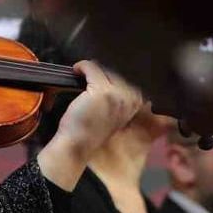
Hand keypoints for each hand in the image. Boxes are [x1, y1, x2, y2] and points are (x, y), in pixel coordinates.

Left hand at [38, 60, 143, 189]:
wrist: (78, 145)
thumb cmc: (90, 130)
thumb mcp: (112, 113)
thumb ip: (116, 97)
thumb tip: (109, 75)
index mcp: (137, 102)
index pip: (126, 76)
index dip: (109, 75)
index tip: (97, 75)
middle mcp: (131, 97)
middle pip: (115, 71)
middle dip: (101, 71)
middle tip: (87, 74)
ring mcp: (118, 93)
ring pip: (103, 68)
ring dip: (90, 69)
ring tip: (81, 73)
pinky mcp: (102, 91)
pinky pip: (91, 67)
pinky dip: (82, 66)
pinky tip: (76, 70)